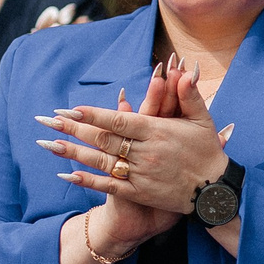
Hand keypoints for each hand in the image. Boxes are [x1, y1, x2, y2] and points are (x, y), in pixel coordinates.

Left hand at [39, 59, 228, 239]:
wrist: (215, 192)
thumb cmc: (208, 152)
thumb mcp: (203, 120)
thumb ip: (189, 95)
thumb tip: (183, 70)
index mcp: (157, 132)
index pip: (119, 121)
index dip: (93, 114)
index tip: (72, 108)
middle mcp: (145, 153)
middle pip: (103, 139)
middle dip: (74, 129)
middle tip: (49, 120)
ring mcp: (140, 174)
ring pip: (101, 161)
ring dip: (73, 152)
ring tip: (49, 144)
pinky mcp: (140, 193)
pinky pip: (109, 186)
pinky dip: (87, 180)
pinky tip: (67, 174)